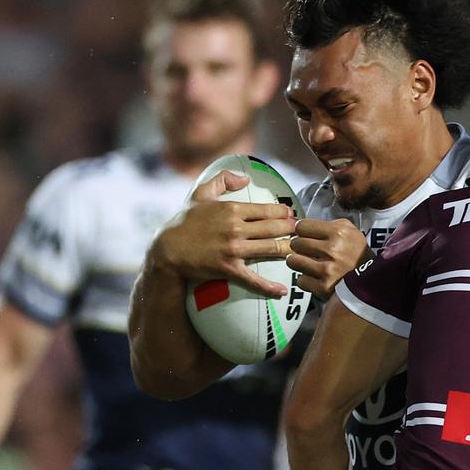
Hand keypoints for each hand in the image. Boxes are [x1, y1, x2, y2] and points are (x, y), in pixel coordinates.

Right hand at [150, 170, 296, 296]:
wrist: (167, 248)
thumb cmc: (184, 220)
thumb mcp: (200, 193)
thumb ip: (222, 179)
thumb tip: (246, 178)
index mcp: (232, 209)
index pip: (266, 210)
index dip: (284, 213)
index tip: (292, 215)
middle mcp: (236, 228)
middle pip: (274, 228)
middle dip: (291, 229)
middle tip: (301, 231)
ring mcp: (234, 249)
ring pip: (270, 249)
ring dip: (288, 249)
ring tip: (298, 250)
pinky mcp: (229, 269)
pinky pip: (253, 280)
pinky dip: (270, 287)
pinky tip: (283, 291)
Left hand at [287, 218, 370, 297]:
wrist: (371, 282)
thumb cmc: (358, 254)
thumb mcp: (352, 232)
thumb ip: (331, 225)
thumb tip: (305, 225)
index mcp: (339, 232)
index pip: (302, 226)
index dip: (302, 230)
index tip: (304, 234)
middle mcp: (332, 249)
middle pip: (296, 243)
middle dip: (299, 246)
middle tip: (305, 250)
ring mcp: (327, 269)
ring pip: (293, 261)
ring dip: (298, 262)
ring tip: (305, 263)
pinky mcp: (323, 287)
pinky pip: (301, 280)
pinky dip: (306, 280)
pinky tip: (314, 278)